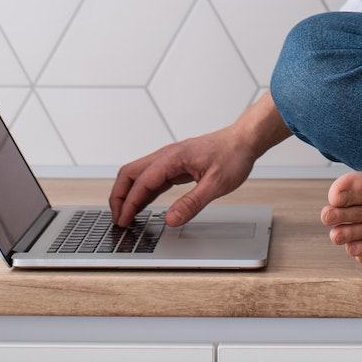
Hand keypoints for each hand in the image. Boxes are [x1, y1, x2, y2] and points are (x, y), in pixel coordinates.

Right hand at [109, 118, 271, 227]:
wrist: (244, 141)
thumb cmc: (233, 155)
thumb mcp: (216, 184)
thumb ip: (192, 203)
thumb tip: (171, 219)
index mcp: (172, 157)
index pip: (142, 182)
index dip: (130, 204)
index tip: (124, 221)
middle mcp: (166, 156)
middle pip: (129, 174)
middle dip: (119, 196)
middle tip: (118, 219)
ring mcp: (169, 160)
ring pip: (138, 175)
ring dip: (128, 194)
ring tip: (126, 216)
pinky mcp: (175, 165)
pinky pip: (151, 179)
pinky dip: (142, 193)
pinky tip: (142, 206)